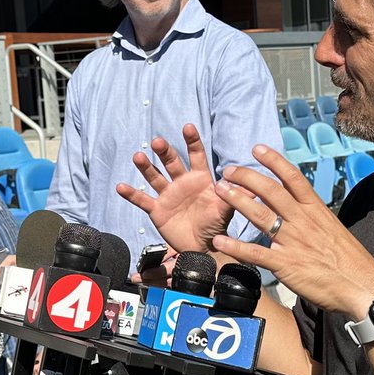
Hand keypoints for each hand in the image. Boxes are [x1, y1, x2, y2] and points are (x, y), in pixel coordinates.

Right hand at [116, 124, 238, 252]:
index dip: (192, 141)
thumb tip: (252, 187)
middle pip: (171, 162)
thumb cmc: (216, 226)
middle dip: (165, 151)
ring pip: (155, 176)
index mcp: (200, 179)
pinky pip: (143, 200)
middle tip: (158, 141)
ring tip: (138, 157)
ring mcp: (168, 195)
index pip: (196, 155)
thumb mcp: (226, 210)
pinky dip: (132, 194)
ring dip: (146, 167)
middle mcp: (182, 182)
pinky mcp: (157, 210)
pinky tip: (121, 187)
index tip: (188, 127)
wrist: (203, 248)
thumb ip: (234, 197)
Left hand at [210, 144, 373, 318]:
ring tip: (220, 190)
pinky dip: (236, 246)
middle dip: (247, 177)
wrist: (362, 287)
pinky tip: (219, 240)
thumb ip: (313, 218)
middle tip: (227, 170)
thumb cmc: (350, 262)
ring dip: (237, 200)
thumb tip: (299, 209)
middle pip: (271, 191)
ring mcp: (293, 242)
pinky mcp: (286, 265)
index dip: (274, 161)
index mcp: (316, 210)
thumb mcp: (333, 229)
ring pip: (260, 215)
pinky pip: (255, 253)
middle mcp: (303, 221)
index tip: (257, 149)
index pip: (293, 178)